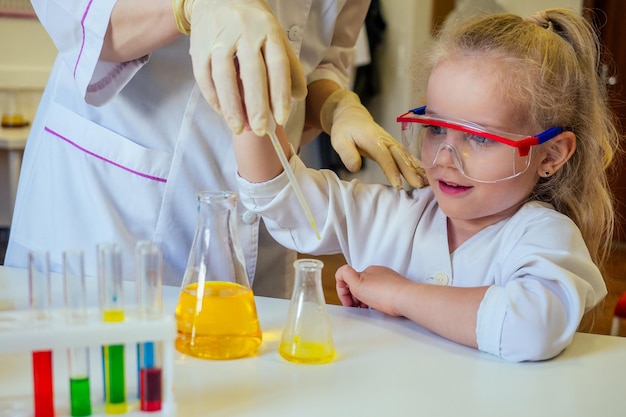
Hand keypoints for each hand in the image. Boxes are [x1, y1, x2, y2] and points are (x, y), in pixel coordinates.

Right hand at [174, 0, 306, 134]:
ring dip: (232, 106)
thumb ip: (288, 66)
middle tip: (260, 130)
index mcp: (269, 31)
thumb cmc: (252, 23)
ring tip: (238, 128)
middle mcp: (245, 33)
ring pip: (224, 76)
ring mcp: (219, 39)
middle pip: (252, 73)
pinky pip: (204, 76)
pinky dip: (213, 97)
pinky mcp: (199, 46)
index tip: (281, 118)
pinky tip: (222, 112)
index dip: (280, 94)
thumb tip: (299, 97)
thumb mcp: (275, 37)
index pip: (278, 65)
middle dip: (256, 105)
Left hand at [320, 90, 426, 188]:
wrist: (351, 115)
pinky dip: (416, 165)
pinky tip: (424, 175)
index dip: (391, 170)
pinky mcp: (393, 146)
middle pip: (400, 157)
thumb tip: (356, 168)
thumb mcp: (338, 140)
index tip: (397, 184)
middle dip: (410, 171)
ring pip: (406, 156)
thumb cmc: (344, 128)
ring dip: (417, 169)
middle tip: (418, 185)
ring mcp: (391, 142)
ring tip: (427, 183)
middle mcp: (385, 140)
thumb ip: (347, 153)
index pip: (384, 157)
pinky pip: (406, 156)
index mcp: (373, 139)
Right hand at [335, 264, 410, 315]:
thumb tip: (341, 273)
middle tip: (356, 307)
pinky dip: (377, 302)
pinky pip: (381, 295)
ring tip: (368, 308)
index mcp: (368, 270)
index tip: (348, 302)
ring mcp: (388, 281)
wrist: (406, 299)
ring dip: (365, 300)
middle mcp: (378, 274)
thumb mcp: (357, 283)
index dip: (344, 292)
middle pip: (359, 285)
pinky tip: (379, 308)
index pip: (348, 278)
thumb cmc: (385, 293)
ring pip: (370, 291)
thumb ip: (345, 275)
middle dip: (355, 297)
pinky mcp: (396, 289)